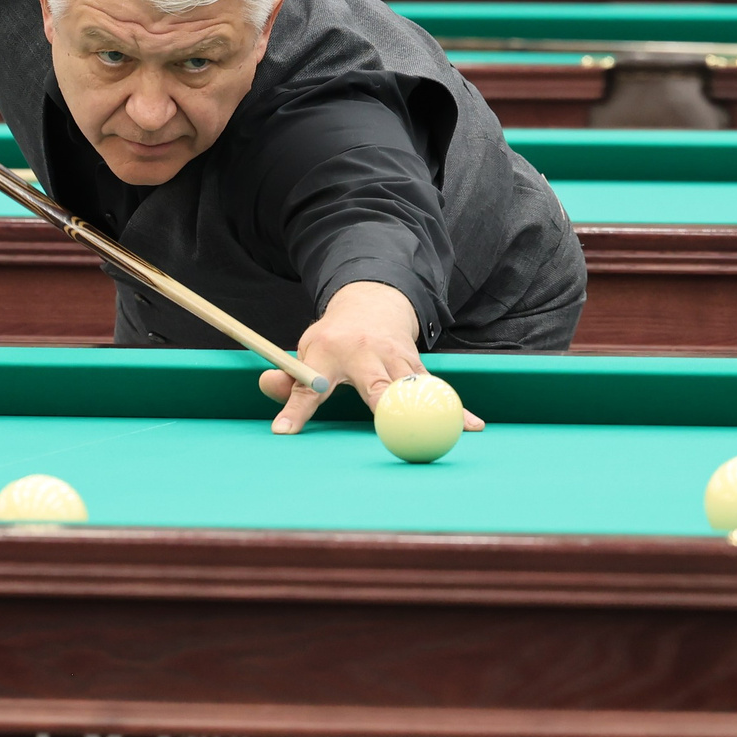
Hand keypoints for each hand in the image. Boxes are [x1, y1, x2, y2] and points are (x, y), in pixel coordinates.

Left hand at [255, 281, 486, 436]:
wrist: (372, 304)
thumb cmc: (335, 340)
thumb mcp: (307, 352)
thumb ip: (287, 379)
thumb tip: (264, 389)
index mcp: (328, 353)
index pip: (308, 386)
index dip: (296, 410)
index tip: (284, 431)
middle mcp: (365, 354)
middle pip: (377, 384)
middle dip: (384, 403)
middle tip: (393, 426)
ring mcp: (395, 358)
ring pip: (414, 387)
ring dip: (431, 409)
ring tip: (449, 432)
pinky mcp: (417, 366)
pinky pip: (436, 390)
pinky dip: (456, 408)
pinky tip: (472, 425)